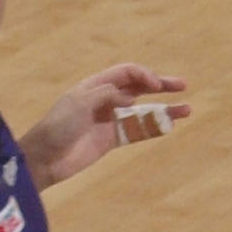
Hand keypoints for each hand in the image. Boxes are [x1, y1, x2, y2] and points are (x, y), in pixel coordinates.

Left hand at [24, 64, 192, 184]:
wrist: (44, 159)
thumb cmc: (57, 126)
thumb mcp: (80, 104)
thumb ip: (107, 95)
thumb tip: (131, 98)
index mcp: (95, 85)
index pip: (126, 73)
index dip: (144, 75)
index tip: (156, 85)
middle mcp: (106, 99)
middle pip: (139, 88)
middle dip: (161, 85)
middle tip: (183, 85)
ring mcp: (110, 120)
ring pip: (143, 110)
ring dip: (164, 108)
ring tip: (187, 109)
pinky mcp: (112, 140)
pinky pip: (138, 131)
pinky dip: (154, 127)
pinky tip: (169, 126)